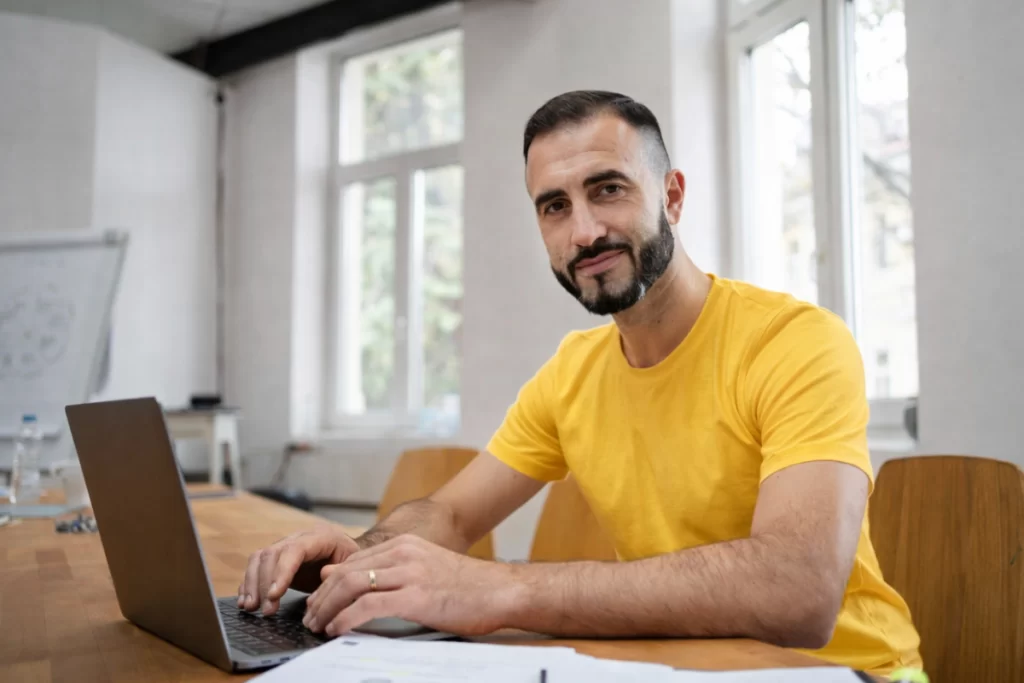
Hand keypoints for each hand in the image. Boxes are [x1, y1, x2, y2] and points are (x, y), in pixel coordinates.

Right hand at [239, 524, 359, 615]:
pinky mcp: (275, 560)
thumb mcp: (352, 566)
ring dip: (252, 584)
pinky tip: (246, 602)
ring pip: (259, 559)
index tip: (275, 595)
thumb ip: (338, 573)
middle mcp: (297, 538)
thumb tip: (322, 580)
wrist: (347, 553)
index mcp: (319, 537)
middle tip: (265, 609)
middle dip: (264, 584)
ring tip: (250, 607)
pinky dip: (248, 585)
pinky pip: (255, 567)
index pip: (294, 550)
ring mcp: (284, 547)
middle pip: (272, 554)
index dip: (282, 572)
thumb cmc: (350, 561)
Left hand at [302, 534, 517, 637]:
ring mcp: (409, 573)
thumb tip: (354, 582)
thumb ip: (393, 572)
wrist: (501, 591)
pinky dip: (346, 619)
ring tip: (318, 626)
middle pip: (346, 572)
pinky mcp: (415, 596)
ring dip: (328, 609)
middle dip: (322, 598)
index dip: (328, 585)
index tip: (317, 602)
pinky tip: (337, 630)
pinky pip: (368, 606)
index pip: (352, 562)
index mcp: (405, 546)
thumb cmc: (467, 586)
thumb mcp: (426, 569)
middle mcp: (404, 554)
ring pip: (351, 586)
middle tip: (310, 617)